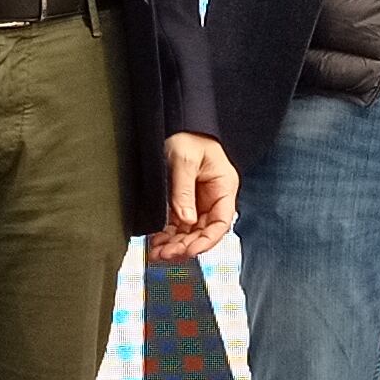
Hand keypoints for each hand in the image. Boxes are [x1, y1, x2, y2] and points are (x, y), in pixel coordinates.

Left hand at [156, 135, 237, 262]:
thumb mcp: (185, 160)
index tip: (188, 251)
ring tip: (155, 254)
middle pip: (203, 232)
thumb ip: (184, 190)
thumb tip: (185, 220)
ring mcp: (197, 202)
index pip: (220, 224)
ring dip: (174, 245)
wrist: (175, 123)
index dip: (206, 241)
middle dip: (184, 247)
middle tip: (164, 255)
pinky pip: (176, 225)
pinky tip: (155, 243)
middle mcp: (212, 199)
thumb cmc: (187, 135)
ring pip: (188, 233)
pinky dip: (166, 236)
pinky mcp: (182, 203)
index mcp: (223, 188)